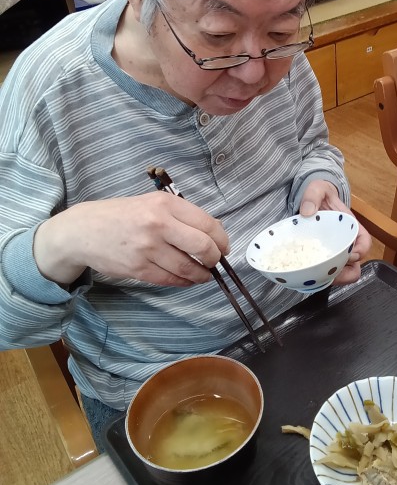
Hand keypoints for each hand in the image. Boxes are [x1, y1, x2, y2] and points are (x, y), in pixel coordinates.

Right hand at [33, 192, 229, 286]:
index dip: (222, 239)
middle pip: (203, 247)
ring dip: (202, 274)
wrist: (83, 230)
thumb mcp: (152, 203)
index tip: (224, 247)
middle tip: (215, 261)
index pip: (208, 224)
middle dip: (215, 258)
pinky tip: (187, 279)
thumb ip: (181, 215)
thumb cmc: (122, 215)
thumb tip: (214, 232)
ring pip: (188, 268)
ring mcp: (148, 248)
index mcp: (165, 204)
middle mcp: (158, 224)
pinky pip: (170, 279)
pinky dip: (184, 281)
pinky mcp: (138, 269)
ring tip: (204, 274)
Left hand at [299, 180, 371, 285]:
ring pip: (342, 274)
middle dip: (346, 273)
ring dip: (334, 279)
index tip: (350, 254)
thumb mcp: (317, 189)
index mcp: (351, 227)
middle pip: (355, 265)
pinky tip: (309, 276)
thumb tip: (307, 211)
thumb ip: (313, 195)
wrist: (310, 202)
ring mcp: (335, 253)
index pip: (365, 242)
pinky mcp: (323, 258)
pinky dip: (321, 277)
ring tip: (318, 278)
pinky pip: (326, 273)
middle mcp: (346, 243)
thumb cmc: (319, 195)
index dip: (361, 251)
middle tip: (331, 274)